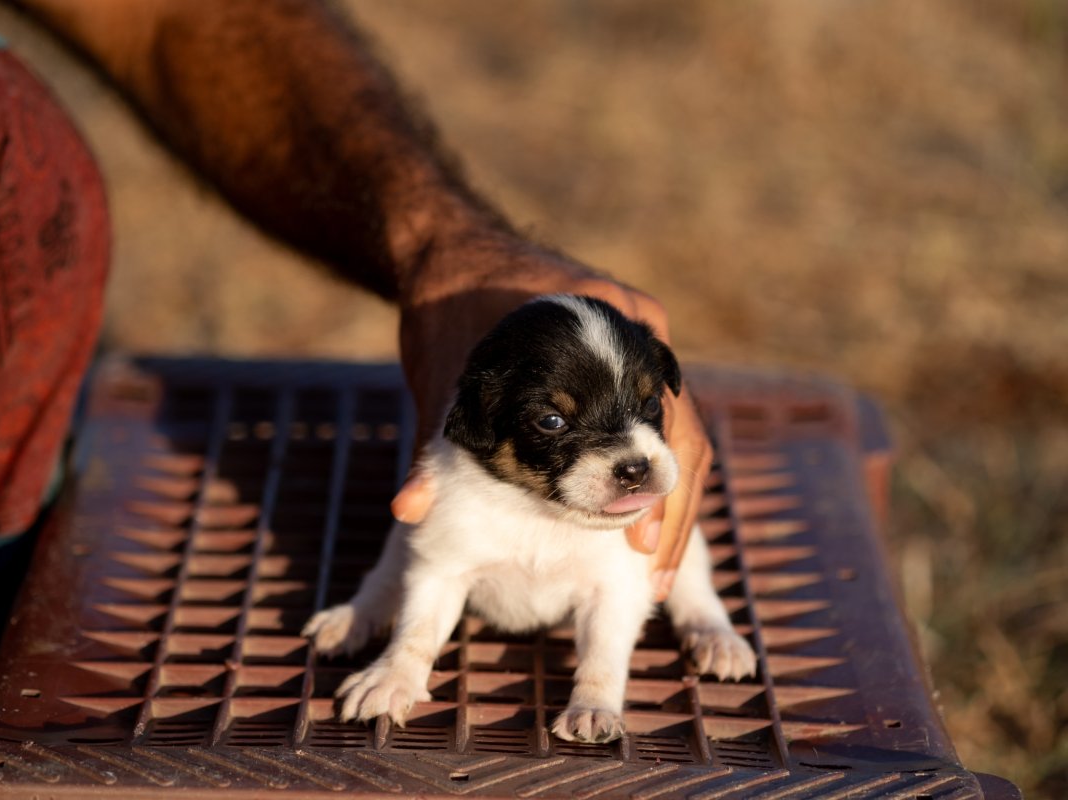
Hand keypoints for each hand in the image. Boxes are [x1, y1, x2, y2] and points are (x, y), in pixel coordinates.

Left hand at [393, 232, 712, 598]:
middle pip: (682, 437)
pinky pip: (652, 420)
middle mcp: (642, 330)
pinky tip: (634, 518)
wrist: (449, 253)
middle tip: (649, 579)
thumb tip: (409, 512)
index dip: (656, 501)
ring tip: (646, 566)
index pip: (664, 428)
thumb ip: (431, 450)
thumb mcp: (445, 380)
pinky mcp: (629, 356)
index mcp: (620, 326)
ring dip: (662, 499)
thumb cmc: (448, 310)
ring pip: (674, 434)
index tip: (636, 556)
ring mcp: (641, 341)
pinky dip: (646, 470)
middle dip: (667, 512)